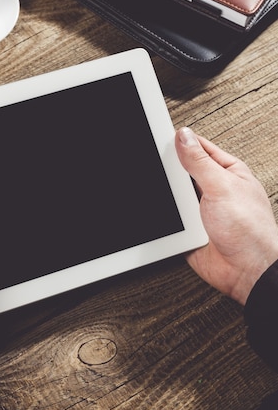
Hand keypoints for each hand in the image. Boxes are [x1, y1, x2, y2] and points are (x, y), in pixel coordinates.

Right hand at [175, 127, 277, 304]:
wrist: (247, 273)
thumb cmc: (250, 231)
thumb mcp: (222, 186)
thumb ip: (200, 161)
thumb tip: (183, 136)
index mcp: (228, 171)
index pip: (199, 148)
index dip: (181, 143)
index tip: (160, 138)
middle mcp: (214, 188)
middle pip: (182, 170)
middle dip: (170, 172)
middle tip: (157, 169)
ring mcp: (202, 209)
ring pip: (173, 194)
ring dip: (168, 197)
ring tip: (168, 200)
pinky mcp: (190, 228)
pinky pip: (170, 217)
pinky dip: (166, 217)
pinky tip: (166, 216)